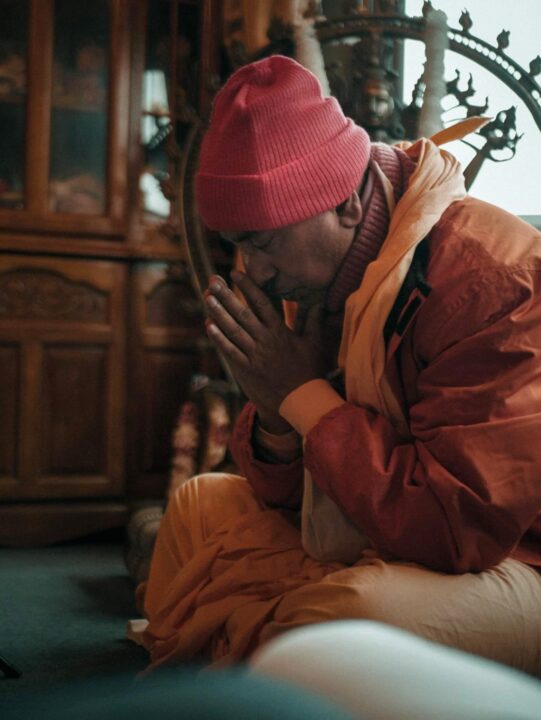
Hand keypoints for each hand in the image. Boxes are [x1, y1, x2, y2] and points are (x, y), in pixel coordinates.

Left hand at [204, 271, 328, 432]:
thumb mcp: (315, 344)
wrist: (301, 401)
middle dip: (227, 295)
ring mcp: (255, 355)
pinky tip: (209, 327)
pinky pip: (230, 352)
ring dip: (219, 314)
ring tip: (207, 298)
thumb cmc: (309, 372)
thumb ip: (314, 321)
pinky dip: (219, 340)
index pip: (263, 303)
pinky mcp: (246, 370)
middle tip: (212, 280)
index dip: (248, 286)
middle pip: (243, 313)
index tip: (236, 273)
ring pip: (233, 330)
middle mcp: (265, 340)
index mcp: (280, 331)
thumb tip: (318, 301)